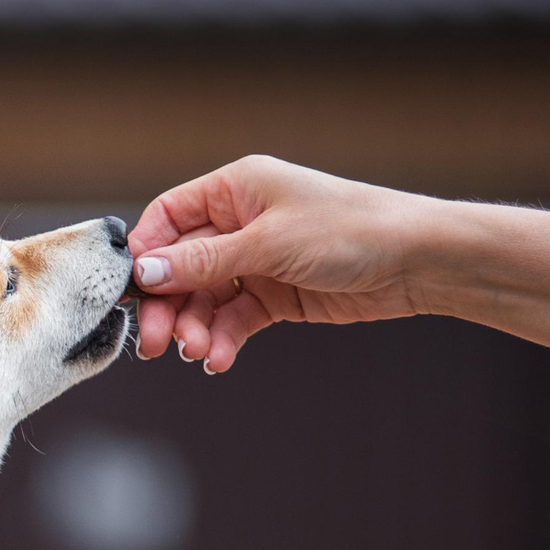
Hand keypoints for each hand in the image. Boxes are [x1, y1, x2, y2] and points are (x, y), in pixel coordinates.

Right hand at [127, 156, 435, 372]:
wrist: (417, 262)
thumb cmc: (352, 230)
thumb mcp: (269, 243)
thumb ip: (203, 261)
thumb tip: (144, 272)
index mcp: (235, 190)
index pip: (167, 219)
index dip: (145, 256)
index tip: (131, 294)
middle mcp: (240, 223)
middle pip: (178, 267)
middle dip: (166, 306)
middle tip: (155, 343)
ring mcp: (256, 262)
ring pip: (203, 299)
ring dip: (195, 328)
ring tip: (198, 352)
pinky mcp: (274, 296)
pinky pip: (233, 320)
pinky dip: (223, 340)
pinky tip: (219, 360)